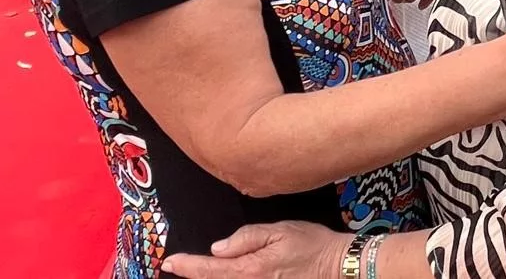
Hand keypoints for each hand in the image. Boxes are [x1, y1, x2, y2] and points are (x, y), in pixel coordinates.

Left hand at [161, 222, 348, 278]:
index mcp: (251, 269)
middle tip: (173, 268)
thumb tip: (218, 248)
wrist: (336, 266)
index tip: (169, 263)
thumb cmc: (311, 244)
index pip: (210, 269)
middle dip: (193, 275)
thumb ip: (246, 238)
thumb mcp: (279, 231)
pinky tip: (221, 274)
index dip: (187, 266)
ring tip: (192, 271)